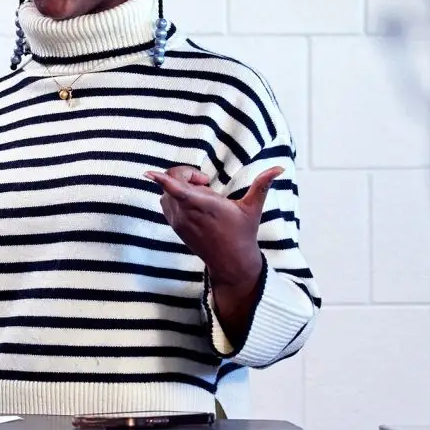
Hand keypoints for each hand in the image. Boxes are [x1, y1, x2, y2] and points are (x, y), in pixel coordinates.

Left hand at [145, 165, 282, 343]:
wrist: (230, 261)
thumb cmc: (243, 232)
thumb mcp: (253, 208)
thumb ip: (262, 185)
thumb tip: (280, 168)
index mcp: (205, 206)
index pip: (178, 189)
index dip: (164, 180)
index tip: (149, 173)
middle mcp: (187, 214)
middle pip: (172, 182)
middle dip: (186, 174)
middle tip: (205, 182)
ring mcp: (178, 221)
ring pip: (167, 192)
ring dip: (180, 186)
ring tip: (201, 196)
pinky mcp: (174, 226)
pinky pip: (165, 202)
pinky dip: (174, 196)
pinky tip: (193, 204)